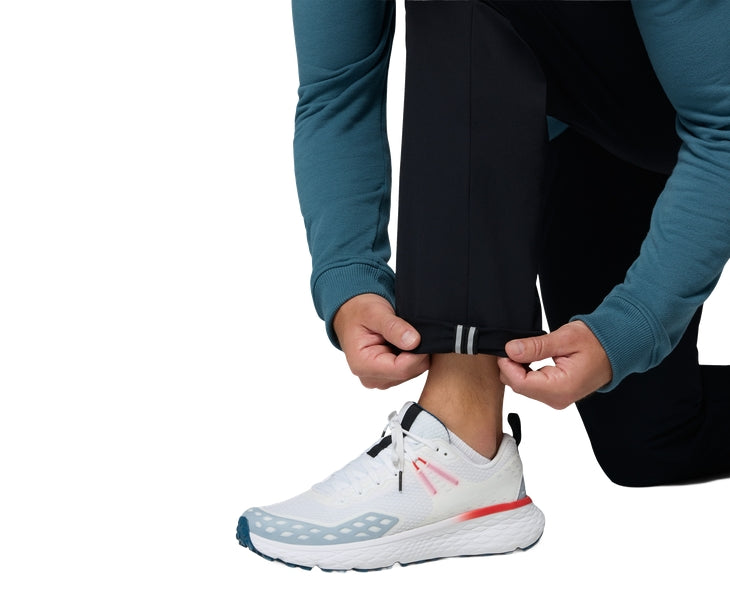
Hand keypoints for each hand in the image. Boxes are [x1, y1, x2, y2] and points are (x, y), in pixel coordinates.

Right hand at [333, 294, 429, 388]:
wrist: (352, 315)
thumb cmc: (360, 313)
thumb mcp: (374, 313)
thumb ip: (393, 327)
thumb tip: (413, 341)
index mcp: (362, 364)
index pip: (401, 369)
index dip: (418, 353)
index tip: (422, 335)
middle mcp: (371, 378)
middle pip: (410, 372)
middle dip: (418, 352)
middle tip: (412, 330)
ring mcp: (381, 380)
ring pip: (413, 371)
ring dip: (415, 353)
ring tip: (404, 335)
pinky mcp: (389, 377)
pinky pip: (411, 370)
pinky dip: (413, 356)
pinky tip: (404, 343)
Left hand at [497, 320, 611, 408]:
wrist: (614, 349)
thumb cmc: (595, 342)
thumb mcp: (565, 338)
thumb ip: (536, 346)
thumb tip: (511, 350)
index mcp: (562, 387)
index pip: (520, 382)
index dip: (507, 365)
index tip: (506, 348)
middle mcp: (558, 399)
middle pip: (519, 386)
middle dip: (510, 366)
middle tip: (515, 346)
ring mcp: (557, 399)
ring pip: (522, 387)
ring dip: (517, 369)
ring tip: (525, 350)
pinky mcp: (555, 395)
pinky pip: (531, 387)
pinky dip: (525, 372)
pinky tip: (530, 358)